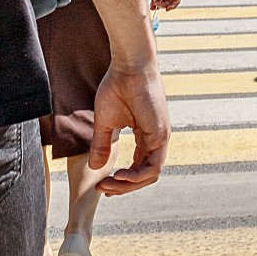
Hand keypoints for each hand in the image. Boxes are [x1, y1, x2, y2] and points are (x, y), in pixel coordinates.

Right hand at [88, 62, 169, 195]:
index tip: (103, 185)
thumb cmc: (117, 87)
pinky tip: (118, 175)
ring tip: (108, 184)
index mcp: (146, 137)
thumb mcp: (105, 122)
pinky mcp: (160, 134)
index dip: (122, 181)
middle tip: (103, 190)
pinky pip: (153, 166)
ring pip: (151, 175)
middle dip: (124, 187)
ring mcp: (161, 137)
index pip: (139, 168)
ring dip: (128, 185)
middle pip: (146, 176)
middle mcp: (156, 140)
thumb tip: (96, 168)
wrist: (129, 66)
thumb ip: (102, 145)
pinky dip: (136, 176)